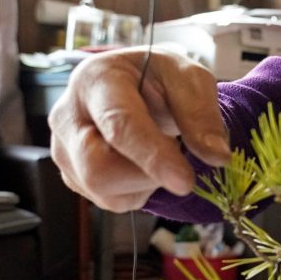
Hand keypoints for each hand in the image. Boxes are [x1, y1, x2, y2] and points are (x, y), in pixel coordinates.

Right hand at [47, 46, 230, 210]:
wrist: (134, 86)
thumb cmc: (157, 79)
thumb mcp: (188, 78)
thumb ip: (201, 114)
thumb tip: (216, 157)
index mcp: (96, 80)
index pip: (119, 124)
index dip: (152, 156)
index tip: (185, 181)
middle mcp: (68, 115)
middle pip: (97, 169)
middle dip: (147, 175)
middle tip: (176, 156)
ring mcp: (63, 149)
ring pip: (104, 191)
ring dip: (147, 183)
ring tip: (158, 151)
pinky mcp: (72, 176)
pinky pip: (110, 201)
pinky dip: (138, 191)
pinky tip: (143, 165)